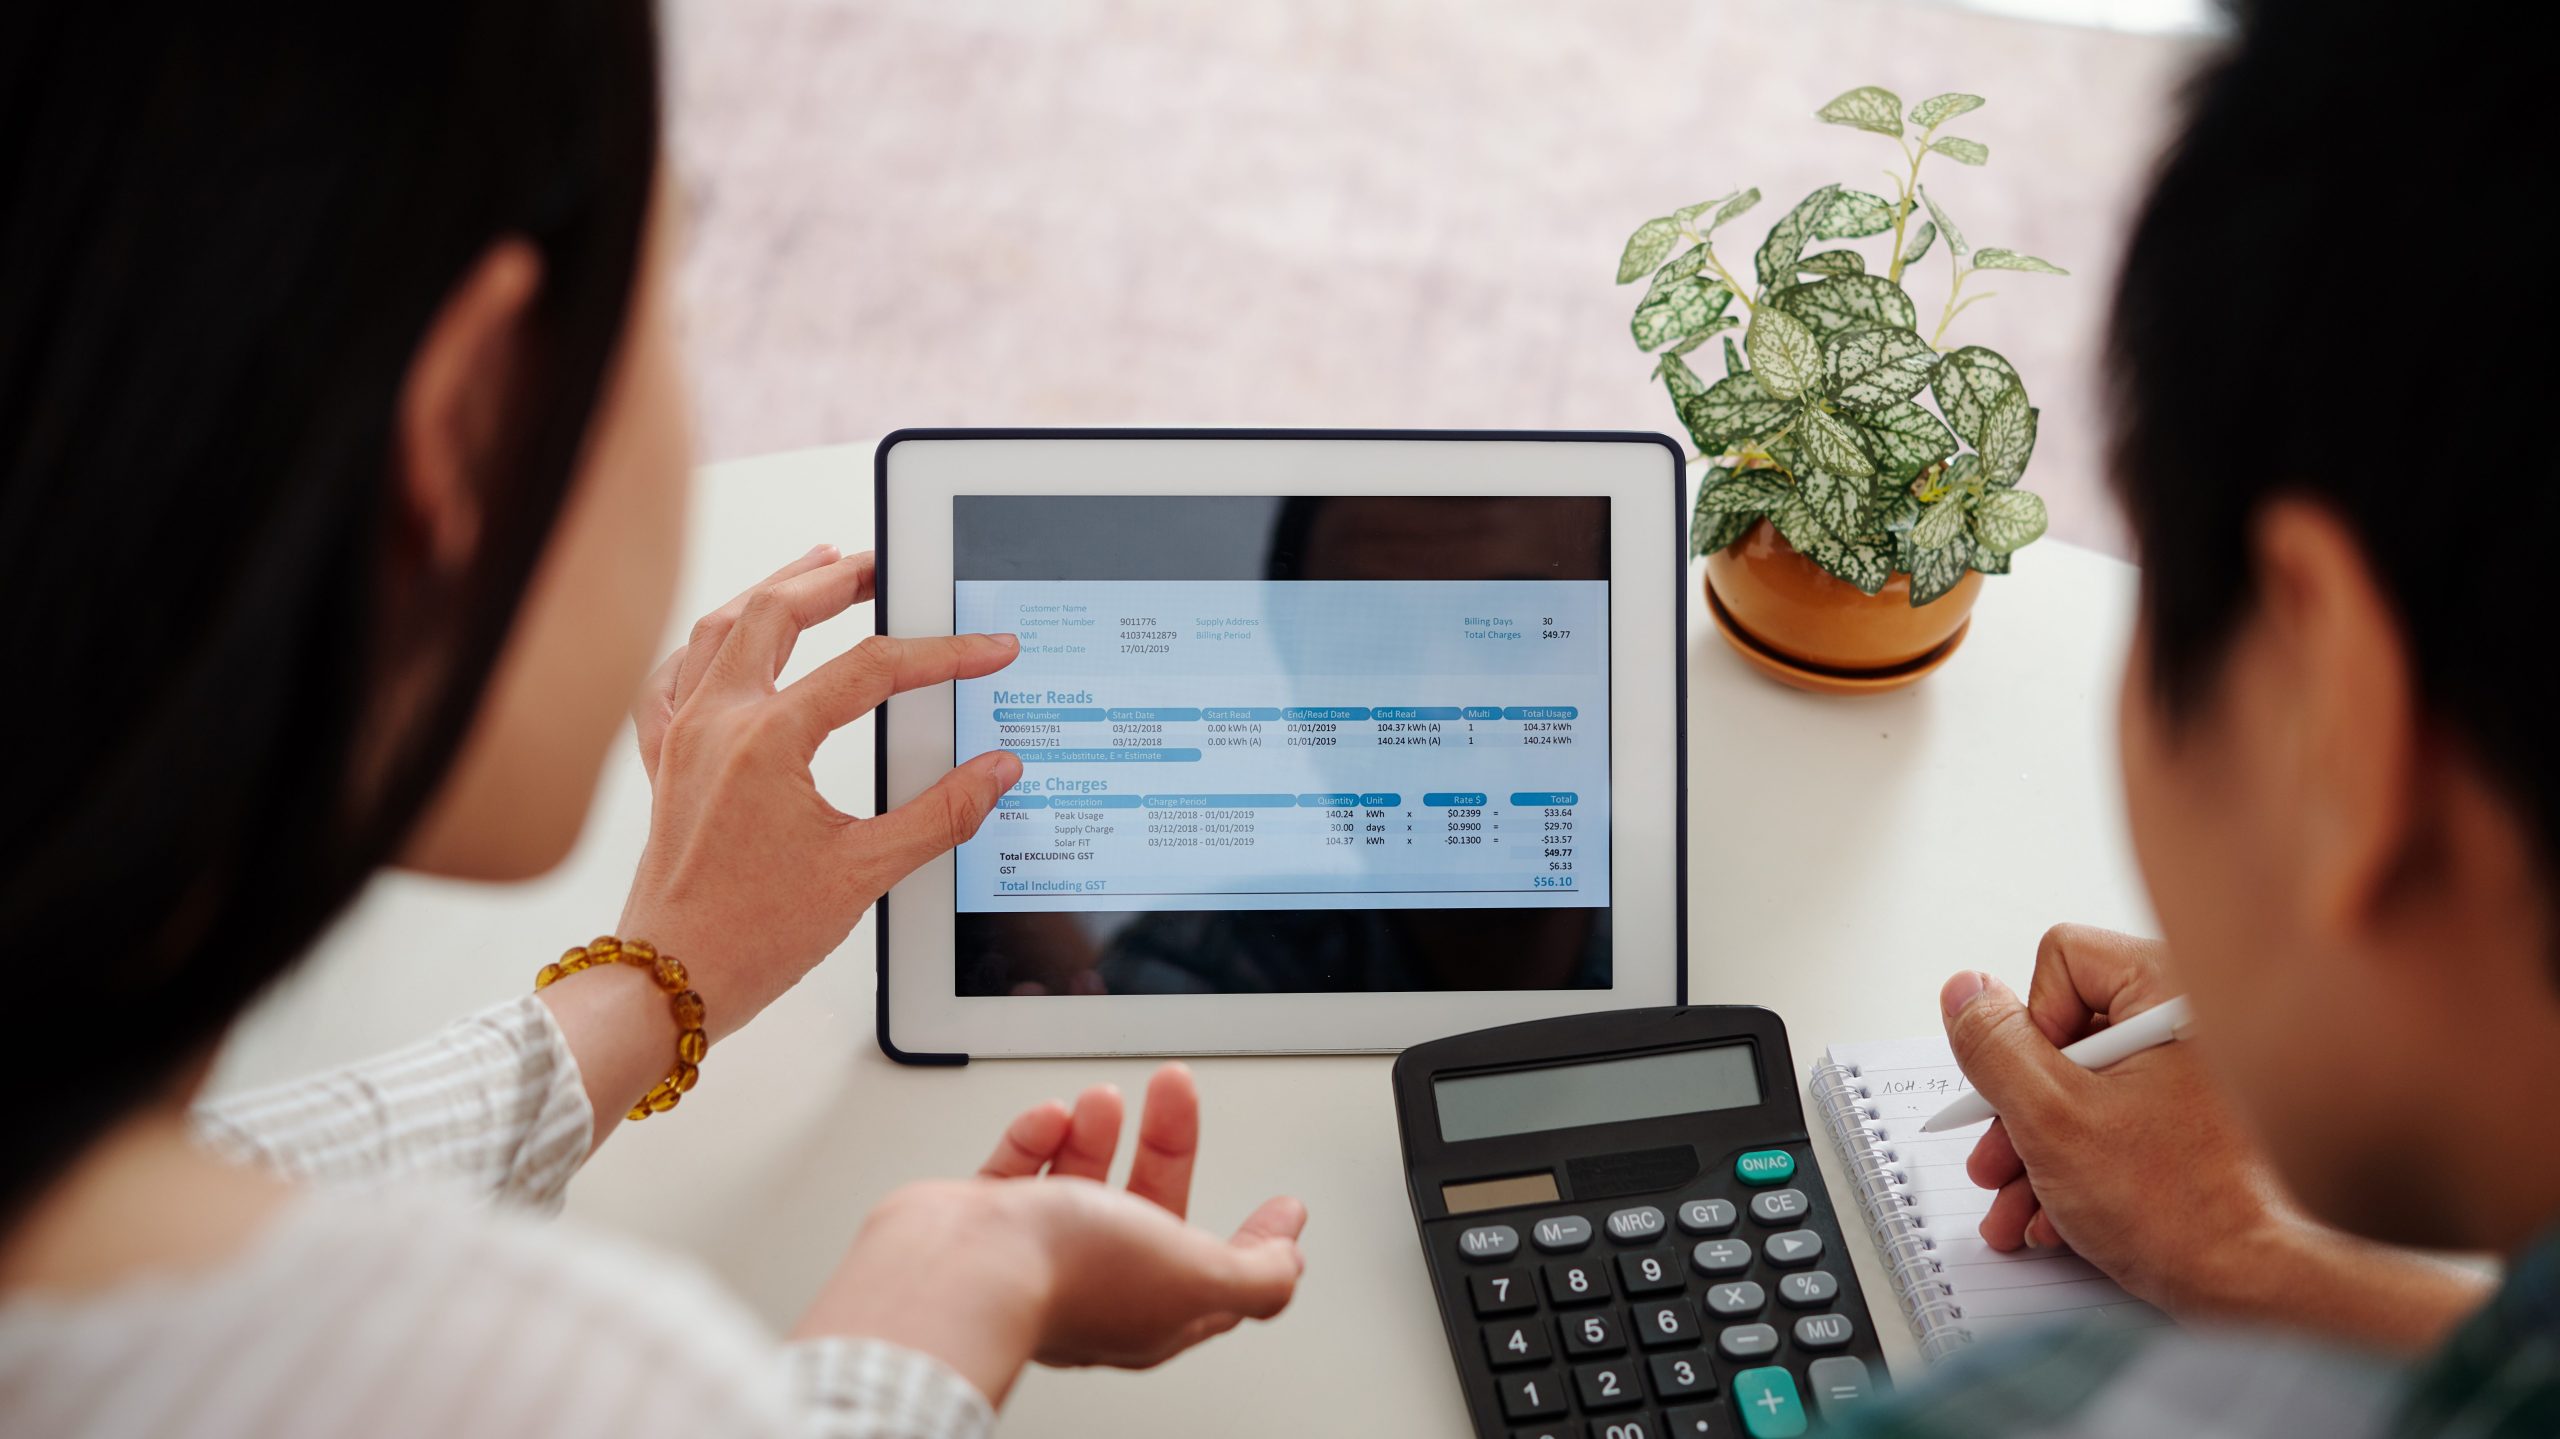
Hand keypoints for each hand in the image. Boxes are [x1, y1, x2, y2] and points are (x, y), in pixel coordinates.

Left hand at [619, 546, 1021, 1039]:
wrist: (668, 983)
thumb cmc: (750, 937)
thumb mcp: (864, 873)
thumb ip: (941, 814)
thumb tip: (997, 770)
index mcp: (767, 741)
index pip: (871, 669)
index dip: (942, 654)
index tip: (987, 651)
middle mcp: (717, 723)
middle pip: (778, 610)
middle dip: (839, 577)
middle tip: (888, 564)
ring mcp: (682, 738)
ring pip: (721, 629)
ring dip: (773, 590)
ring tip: (817, 565)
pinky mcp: (665, 763)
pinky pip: (674, 679)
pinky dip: (705, 647)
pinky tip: (725, 641)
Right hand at [795, 1065, 1307, 1403]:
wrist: (955, 1268)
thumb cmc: (1064, 1276)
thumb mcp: (1197, 1272)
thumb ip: (1256, 1275)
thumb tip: (1290, 1265)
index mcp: (1153, 1311)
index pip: (1223, 1277)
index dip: (1262, 1242)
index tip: (1284, 1207)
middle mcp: (1094, 1287)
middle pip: (1151, 1208)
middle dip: (1168, 1143)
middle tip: (1173, 1089)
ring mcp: (1036, 1257)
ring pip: (1082, 1184)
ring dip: (1098, 1133)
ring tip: (1100, 1099)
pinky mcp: (985, 1228)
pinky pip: (1017, 1172)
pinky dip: (1036, 1136)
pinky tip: (1049, 1116)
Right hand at [1943, 924, 2486, 1350]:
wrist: (2259, 1290)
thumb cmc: (2180, 1208)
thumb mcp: (2050, 1118)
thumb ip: (1994, 1046)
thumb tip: (1965, 991)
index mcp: (2170, 996)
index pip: (2063, 961)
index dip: (2027, 1029)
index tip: (2028, 1091)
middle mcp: (2191, 1025)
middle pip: (2067, 1031)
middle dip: (2019, 1108)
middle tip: (1999, 1158)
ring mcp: (2199, 1077)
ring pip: (2086, 1085)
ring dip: (2037, 1149)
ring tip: (2018, 1205)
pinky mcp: (2199, 1123)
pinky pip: (2120, 1119)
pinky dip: (2080, 1166)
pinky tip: (2059, 1217)